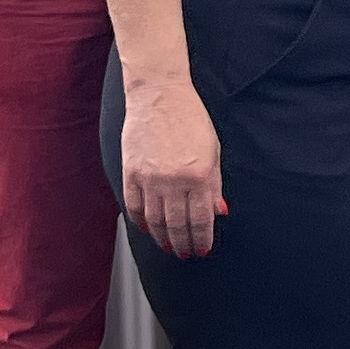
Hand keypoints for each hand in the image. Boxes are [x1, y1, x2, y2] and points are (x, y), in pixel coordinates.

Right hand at [121, 75, 229, 255]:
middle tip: (185, 253)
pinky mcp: (131, 172)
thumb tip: (218, 212)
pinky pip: (134, 206)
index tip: (202, 249)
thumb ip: (214, 184)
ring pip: (155, 221)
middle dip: (183, 244)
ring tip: (168, 246)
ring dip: (162, 238)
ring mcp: (150, 177)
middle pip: (177, 225)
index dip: (202, 239)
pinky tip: (147, 228)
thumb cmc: (190, 118)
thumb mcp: (213, 150)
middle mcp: (174, 180)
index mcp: (199, 174)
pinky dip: (140, 221)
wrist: (160, 94)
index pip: (201, 219)